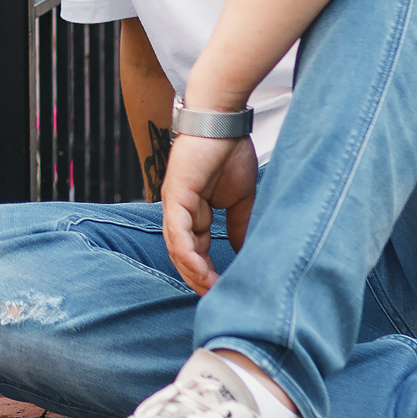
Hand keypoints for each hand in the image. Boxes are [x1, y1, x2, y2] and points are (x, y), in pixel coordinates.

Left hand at [160, 134, 256, 295]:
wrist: (223, 120)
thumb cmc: (229, 151)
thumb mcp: (240, 198)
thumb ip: (238, 224)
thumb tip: (242, 251)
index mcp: (193, 210)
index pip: (195, 249)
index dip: (207, 271)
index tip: (224, 289)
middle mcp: (179, 210)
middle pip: (183, 254)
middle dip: (198, 278)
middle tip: (216, 298)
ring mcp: (174, 204)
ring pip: (177, 249)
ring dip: (192, 273)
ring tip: (210, 291)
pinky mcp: (174, 196)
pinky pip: (178, 233)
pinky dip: (188, 255)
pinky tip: (201, 272)